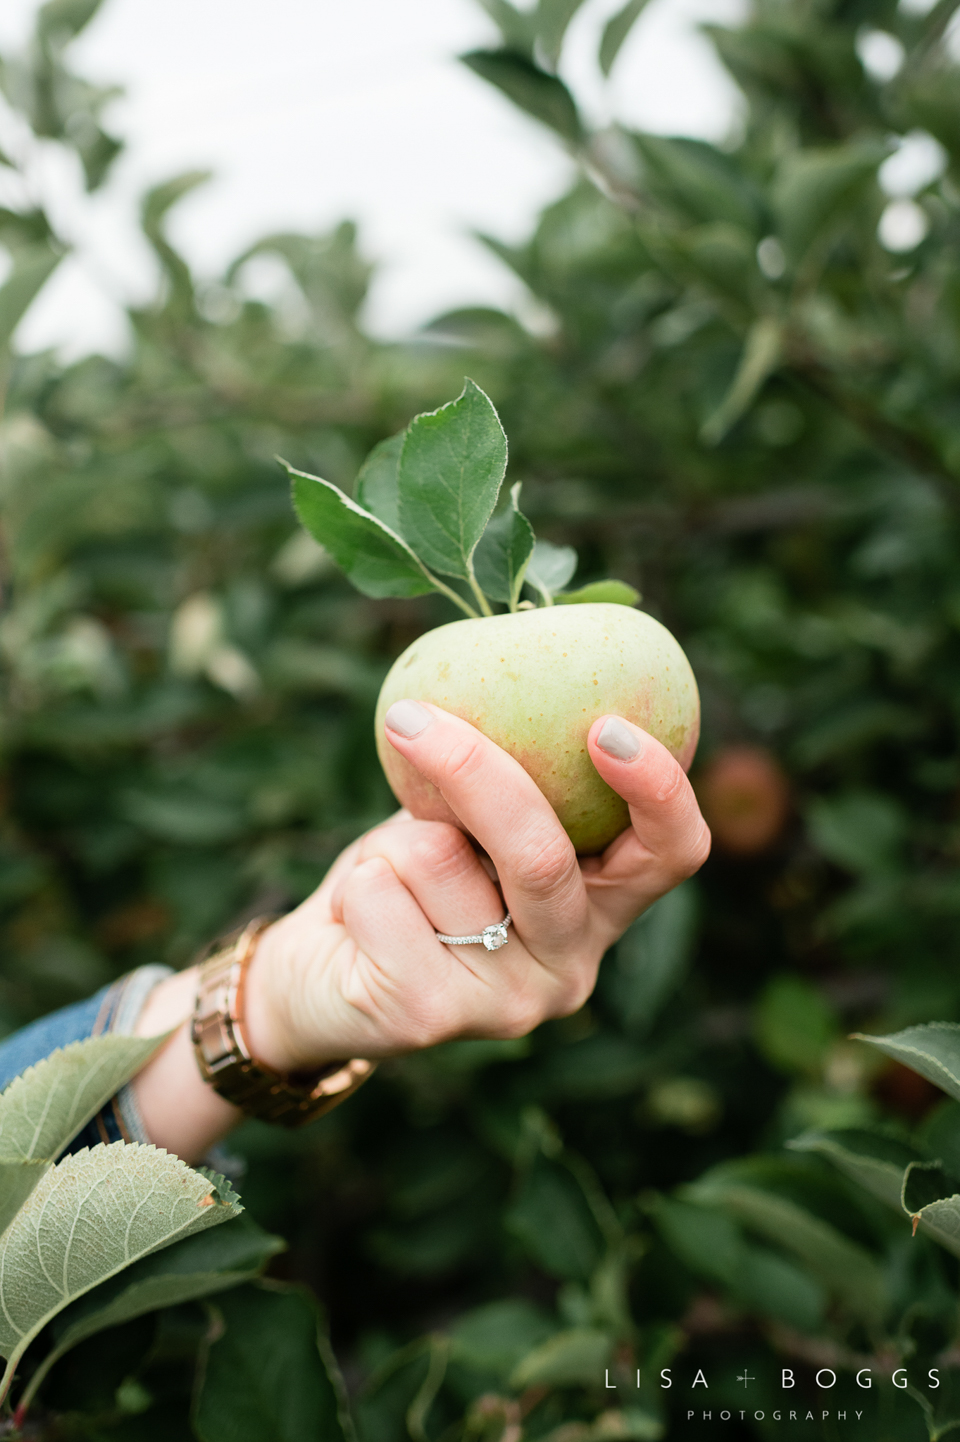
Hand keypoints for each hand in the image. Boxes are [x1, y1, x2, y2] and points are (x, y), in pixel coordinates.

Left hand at [243, 702, 710, 1072]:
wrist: (325, 980)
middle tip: (414, 716)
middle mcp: (571, 965)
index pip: (673, 853)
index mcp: (601, 908)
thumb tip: (505, 671)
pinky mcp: (431, 1017)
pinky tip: (357, 921)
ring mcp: (507, 1003)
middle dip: (476, 772)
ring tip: (391, 875)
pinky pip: (382, 895)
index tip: (607, 725)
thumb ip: (500, 781)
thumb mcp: (463, 821)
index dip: (659, 789)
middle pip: (543, 856)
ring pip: (442, 860)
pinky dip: (356, 881)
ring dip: (395, 841)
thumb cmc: (409, 879)